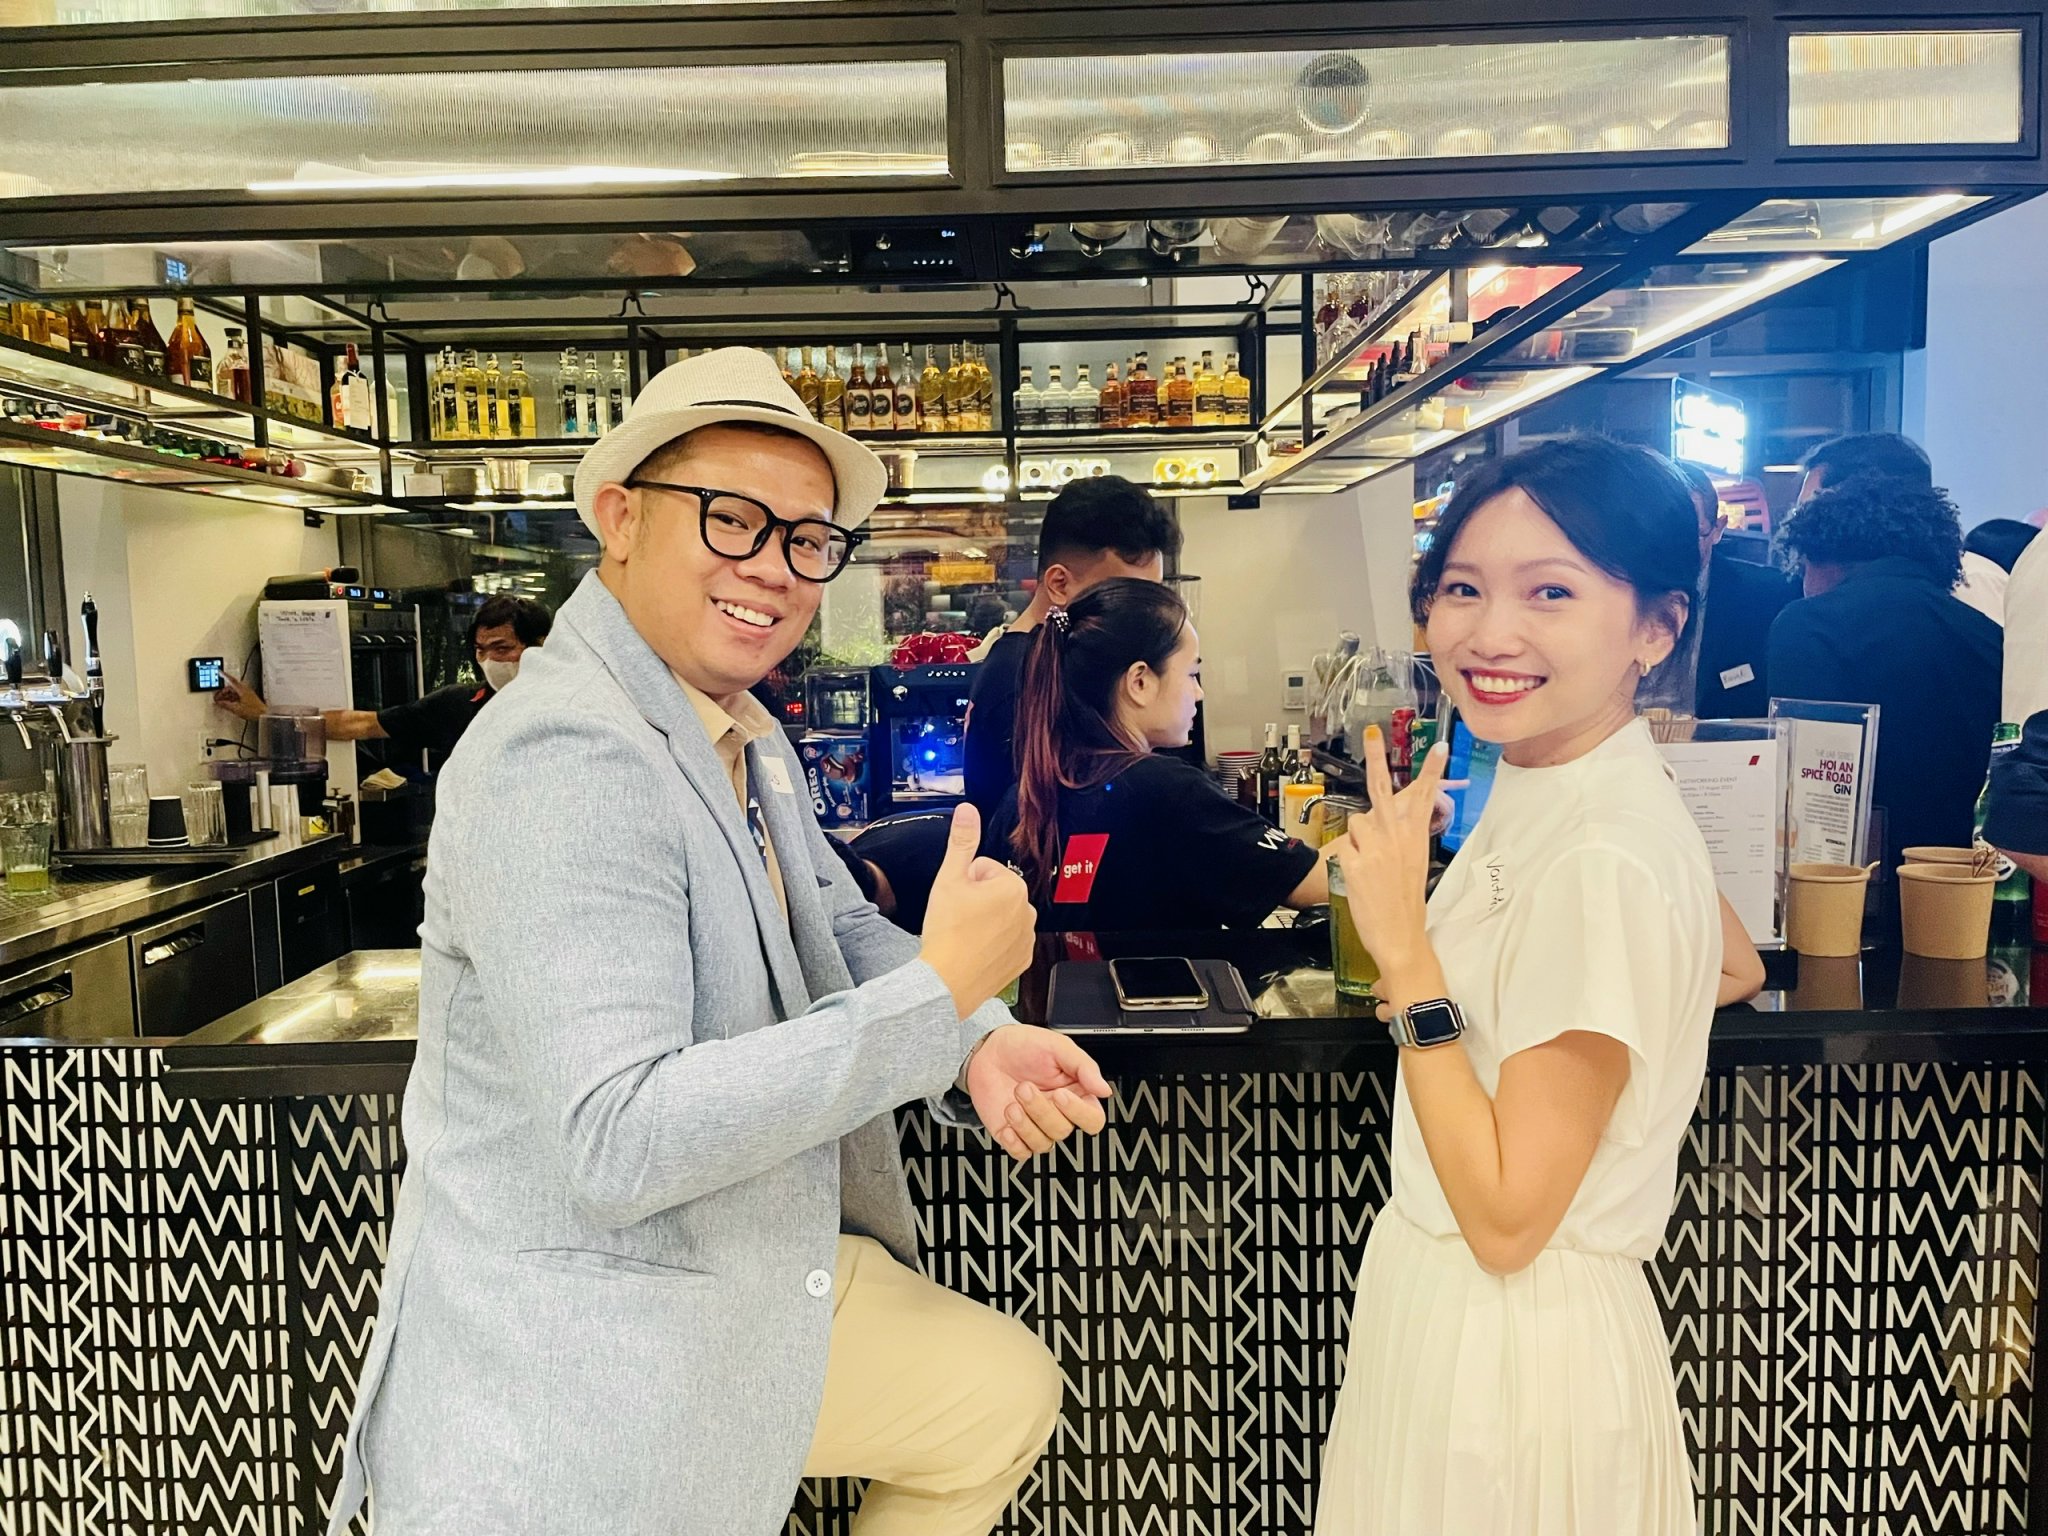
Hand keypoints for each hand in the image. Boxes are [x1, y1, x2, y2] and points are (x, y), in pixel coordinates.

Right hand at [214, 675, 264, 721]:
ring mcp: (247, 693)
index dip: (225, 676)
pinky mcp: (248, 697)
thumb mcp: (236, 708)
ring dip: (227, 696)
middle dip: (223, 691)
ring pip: (234, 692)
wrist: (263, 714)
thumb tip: (219, 703)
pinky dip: (232, 698)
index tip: (219, 672)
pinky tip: (228, 703)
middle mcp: (245, 689)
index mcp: (242, 689)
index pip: (232, 680)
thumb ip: (226, 705)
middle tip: (217, 697)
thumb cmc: (254, 710)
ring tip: (222, 702)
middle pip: (231, 687)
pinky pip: (237, 695)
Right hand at [917, 803, 1035, 1019]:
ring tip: (964, 936)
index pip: (983, 869)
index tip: (954, 899)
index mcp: (1013, 888)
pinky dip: (991, 945)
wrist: (947, 983)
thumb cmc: (948, 933)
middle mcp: (1028, 912)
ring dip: (983, 921)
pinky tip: (974, 952)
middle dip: (975, 900)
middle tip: (957, 918)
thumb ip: (961, 842)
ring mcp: (1027, 938)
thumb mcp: (949, 879)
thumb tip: (968, 810)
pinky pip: (1006, 942)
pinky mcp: (1022, 961)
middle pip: (993, 893)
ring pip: (999, 917)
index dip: (963, 881)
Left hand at [966, 1023, 1113, 1160]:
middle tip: (1024, 1087)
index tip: (1060, 1094)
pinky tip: (1007, 1122)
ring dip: (1025, 1124)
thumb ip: (1084, 1066)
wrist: (986, 1050)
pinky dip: (1014, 1142)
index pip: (1092, 1119)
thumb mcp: (1057, 1046)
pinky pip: (1022, 1153)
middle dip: (1041, 1109)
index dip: (1078, 1112)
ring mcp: (1035, 1125)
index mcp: (1075, 1094)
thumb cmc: (1022, 1045)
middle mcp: (1057, 1113)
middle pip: (1063, 1130)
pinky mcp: (1014, 1135)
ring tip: (1012, 1102)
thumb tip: (1104, 1089)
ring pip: (1043, 1143)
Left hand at [1331, 727, 1448, 978]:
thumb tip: (1380, 820)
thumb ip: (1400, 839)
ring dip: (1358, 840)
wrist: (1400, 937)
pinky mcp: (1356, 862)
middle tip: (1372, 732)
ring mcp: (1376, 849)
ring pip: (1357, 823)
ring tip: (1370, 866)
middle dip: (1377, 757)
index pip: (1424, 798)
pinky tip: (1360, 878)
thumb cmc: (1405, 905)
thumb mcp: (1413, 866)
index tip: (1439, 746)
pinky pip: (1345, 847)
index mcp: (1416, 839)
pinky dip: (1349, 859)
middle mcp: (1397, 838)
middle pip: (1382, 790)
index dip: (1431, 771)